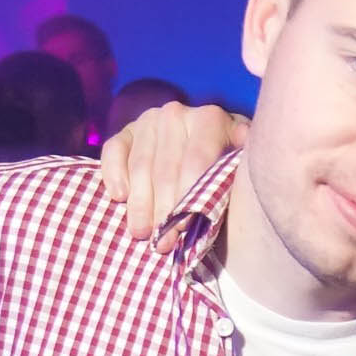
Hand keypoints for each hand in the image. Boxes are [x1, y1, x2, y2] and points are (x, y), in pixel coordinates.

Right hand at [99, 103, 250, 252]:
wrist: (209, 148)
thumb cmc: (227, 166)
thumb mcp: (240, 166)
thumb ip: (239, 167)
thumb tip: (241, 159)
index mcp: (210, 119)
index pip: (197, 161)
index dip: (190, 197)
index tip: (186, 227)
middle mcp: (177, 114)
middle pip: (166, 169)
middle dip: (164, 210)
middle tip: (163, 241)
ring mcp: (148, 121)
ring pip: (140, 166)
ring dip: (140, 203)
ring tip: (141, 233)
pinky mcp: (126, 132)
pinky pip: (113, 151)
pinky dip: (113, 174)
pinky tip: (119, 197)